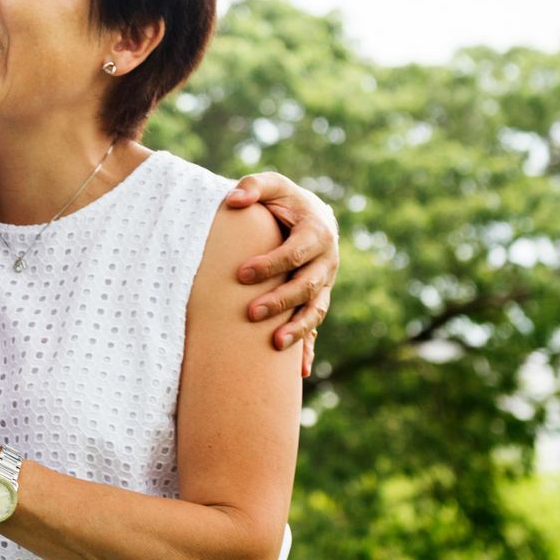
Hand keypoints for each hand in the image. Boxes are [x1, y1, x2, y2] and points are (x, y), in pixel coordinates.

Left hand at [222, 172, 337, 369]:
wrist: (310, 216)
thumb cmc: (284, 202)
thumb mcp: (272, 186)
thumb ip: (253, 186)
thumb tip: (233, 201)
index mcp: (317, 233)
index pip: (295, 253)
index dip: (270, 264)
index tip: (241, 273)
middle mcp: (327, 262)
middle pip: (307, 286)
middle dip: (280, 301)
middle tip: (250, 313)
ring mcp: (325, 284)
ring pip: (315, 311)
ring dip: (298, 330)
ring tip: (274, 346)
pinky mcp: (318, 301)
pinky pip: (315, 328)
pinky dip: (307, 349)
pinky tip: (298, 372)